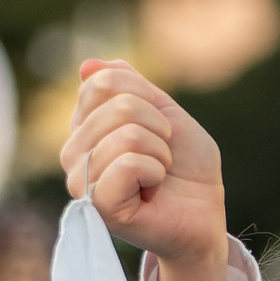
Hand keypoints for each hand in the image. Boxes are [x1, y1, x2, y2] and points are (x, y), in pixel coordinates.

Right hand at [62, 59, 230, 280]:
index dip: (145, 98)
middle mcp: (74, 153)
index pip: (102, 82)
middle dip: (156, 126)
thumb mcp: (165, 113)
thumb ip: (130, 86)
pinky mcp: (97, 205)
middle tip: (162, 156)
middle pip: (115, 103)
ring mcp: (81, 180)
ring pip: (123, 133)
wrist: (205, 214)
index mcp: (86, 127)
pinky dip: (153, 170)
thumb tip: (86, 66)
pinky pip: (125, 163)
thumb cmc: (186, 168)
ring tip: (158, 174)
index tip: (158, 128)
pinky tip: (152, 190)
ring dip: (158, 151)